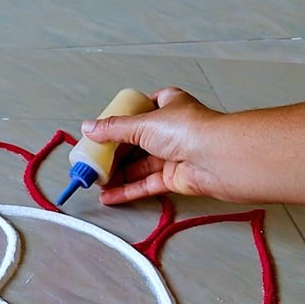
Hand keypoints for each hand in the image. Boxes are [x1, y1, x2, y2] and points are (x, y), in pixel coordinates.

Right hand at [82, 87, 224, 203]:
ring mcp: (172, 155)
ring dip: (117, 174)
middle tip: (93, 162)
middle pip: (136, 142)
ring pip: (139, 166)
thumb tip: (89, 128)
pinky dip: (127, 191)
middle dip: (114, 154)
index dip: (122, 120)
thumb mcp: (142, 123)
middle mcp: (171, 130)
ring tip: (96, 182)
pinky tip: (108, 196)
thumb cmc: (187, 130)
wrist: (215, 158)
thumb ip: (113, 129)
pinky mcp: (173, 178)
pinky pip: (145, 184)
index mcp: (168, 106)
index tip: (102, 132)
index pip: (141, 110)